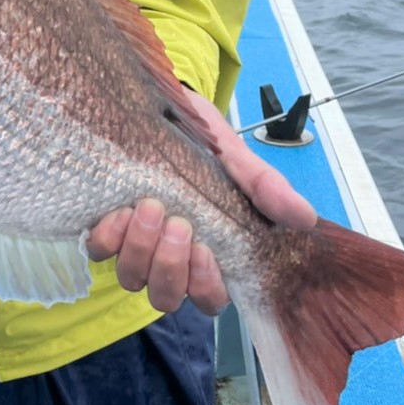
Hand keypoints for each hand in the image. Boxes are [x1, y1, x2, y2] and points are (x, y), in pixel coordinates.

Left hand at [86, 88, 317, 315]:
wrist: (160, 105)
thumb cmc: (201, 138)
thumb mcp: (235, 157)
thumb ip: (265, 187)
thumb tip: (304, 218)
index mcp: (207, 251)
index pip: (209, 299)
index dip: (205, 286)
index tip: (205, 249)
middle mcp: (168, 258)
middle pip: (166, 297)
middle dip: (170, 267)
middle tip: (178, 223)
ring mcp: (134, 245)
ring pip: (132, 279)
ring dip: (140, 250)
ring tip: (150, 208)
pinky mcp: (105, 226)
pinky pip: (99, 250)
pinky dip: (108, 236)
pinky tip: (119, 210)